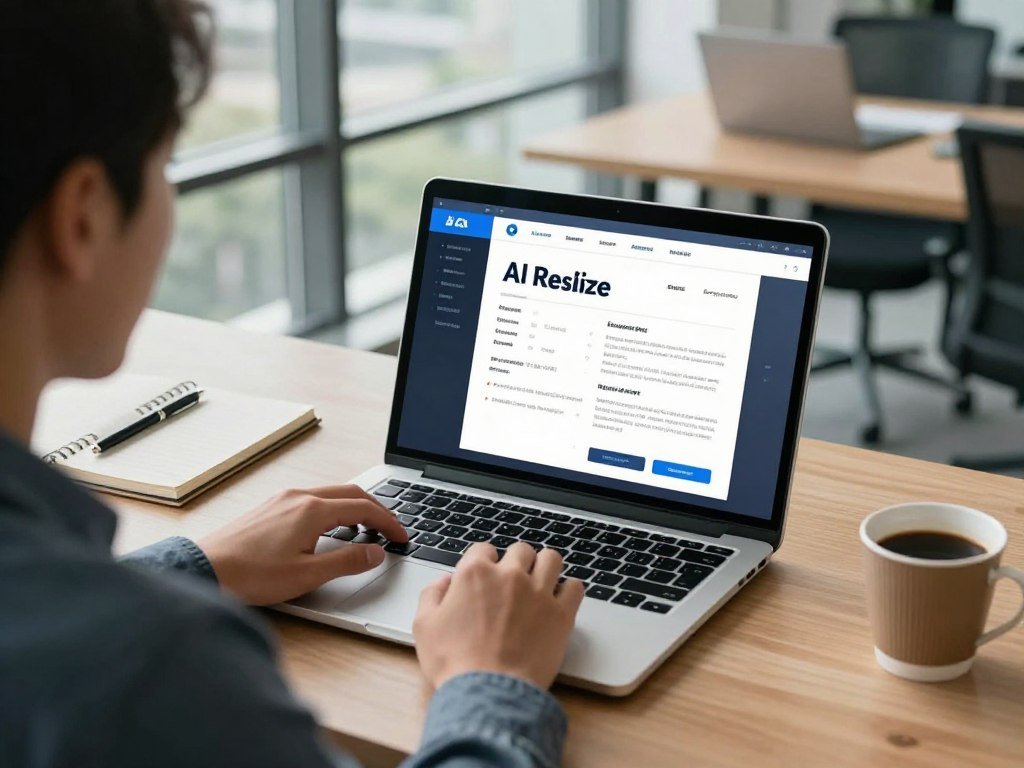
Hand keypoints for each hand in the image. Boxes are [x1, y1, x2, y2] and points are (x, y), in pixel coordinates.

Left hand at [197, 486, 407, 605]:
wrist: (204, 570)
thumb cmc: (251, 575)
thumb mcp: (307, 575)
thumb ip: (347, 562)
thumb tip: (376, 553)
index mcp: (312, 510)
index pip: (365, 507)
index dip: (389, 522)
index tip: (402, 537)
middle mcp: (298, 496)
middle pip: (351, 492)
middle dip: (377, 509)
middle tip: (391, 529)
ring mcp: (282, 498)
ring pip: (331, 493)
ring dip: (355, 507)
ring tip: (367, 529)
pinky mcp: (270, 507)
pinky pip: (313, 499)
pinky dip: (333, 508)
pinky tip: (331, 528)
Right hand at [412, 542, 584, 690]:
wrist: (487, 692)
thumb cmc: (455, 663)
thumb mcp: (424, 626)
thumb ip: (432, 595)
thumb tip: (444, 582)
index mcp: (475, 574)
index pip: (483, 549)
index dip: (483, 563)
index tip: (486, 577)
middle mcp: (510, 575)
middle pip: (520, 550)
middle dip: (516, 562)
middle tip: (513, 582)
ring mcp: (538, 592)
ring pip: (551, 559)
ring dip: (545, 567)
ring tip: (540, 583)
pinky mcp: (561, 614)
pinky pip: (575, 586)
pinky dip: (568, 590)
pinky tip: (559, 601)